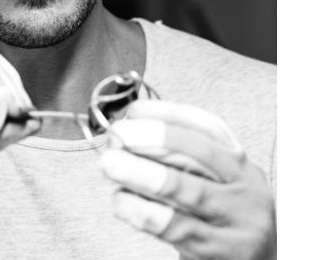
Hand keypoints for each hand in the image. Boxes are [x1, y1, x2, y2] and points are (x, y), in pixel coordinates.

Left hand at [99, 100, 275, 259]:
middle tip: (118, 134)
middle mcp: (244, 188)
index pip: (209, 127)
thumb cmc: (219, 221)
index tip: (134, 110)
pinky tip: (121, 201)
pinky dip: (143, 211)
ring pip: (186, 190)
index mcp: (240, 164)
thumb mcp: (212, 184)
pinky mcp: (219, 252)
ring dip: (142, 173)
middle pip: (199, 153)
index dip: (169, 114)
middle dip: (153, 139)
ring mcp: (236, 221)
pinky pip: (176, 227)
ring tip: (110, 164)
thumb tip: (125, 136)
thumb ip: (177, 160)